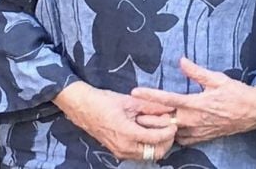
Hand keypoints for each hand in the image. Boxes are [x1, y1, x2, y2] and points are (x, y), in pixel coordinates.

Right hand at [54, 82, 176, 161]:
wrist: (81, 106)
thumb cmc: (102, 100)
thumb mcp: (127, 101)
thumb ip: (150, 106)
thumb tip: (168, 107)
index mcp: (127, 134)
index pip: (156, 139)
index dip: (168, 132)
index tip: (174, 123)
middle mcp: (125, 148)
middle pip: (155, 153)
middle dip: (165, 142)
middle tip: (169, 129)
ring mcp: (120, 152)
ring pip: (147, 155)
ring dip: (156, 145)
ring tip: (159, 129)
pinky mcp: (117, 152)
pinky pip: (138, 153)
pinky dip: (146, 146)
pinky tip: (147, 132)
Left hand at [132, 57, 255, 145]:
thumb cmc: (236, 93)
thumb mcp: (218, 78)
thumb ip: (197, 72)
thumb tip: (181, 61)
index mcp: (197, 104)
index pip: (169, 100)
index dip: (150, 96)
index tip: (135, 92)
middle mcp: (196, 120)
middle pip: (165, 120)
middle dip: (148, 116)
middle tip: (131, 110)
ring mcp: (199, 131)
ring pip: (173, 132)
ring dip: (158, 127)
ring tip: (142, 120)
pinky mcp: (204, 137)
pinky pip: (183, 140)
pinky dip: (172, 136)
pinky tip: (164, 130)